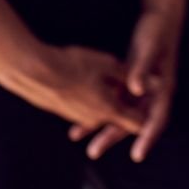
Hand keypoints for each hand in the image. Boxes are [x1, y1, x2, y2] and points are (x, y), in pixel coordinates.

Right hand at [1, 44, 143, 141]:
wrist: (31, 72)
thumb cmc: (73, 65)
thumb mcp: (108, 64)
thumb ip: (130, 76)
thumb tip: (153, 83)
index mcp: (110, 109)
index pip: (137, 123)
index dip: (149, 118)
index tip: (157, 110)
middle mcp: (94, 118)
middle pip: (119, 120)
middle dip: (129, 111)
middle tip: (137, 100)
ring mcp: (76, 116)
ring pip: (100, 113)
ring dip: (109, 103)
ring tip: (113, 87)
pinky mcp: (62, 110)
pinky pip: (84, 108)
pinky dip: (92, 100)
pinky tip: (90, 84)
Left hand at [68, 8, 180, 162]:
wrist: (160, 17)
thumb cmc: (157, 32)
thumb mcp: (149, 48)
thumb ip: (142, 69)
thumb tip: (136, 90)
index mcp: (162, 88)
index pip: (157, 119)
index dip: (147, 137)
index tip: (137, 155)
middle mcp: (152, 93)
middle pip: (133, 121)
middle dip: (114, 136)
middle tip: (94, 151)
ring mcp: (140, 88)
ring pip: (120, 113)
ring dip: (102, 125)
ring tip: (78, 136)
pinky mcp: (129, 81)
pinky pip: (113, 100)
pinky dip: (98, 108)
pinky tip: (81, 114)